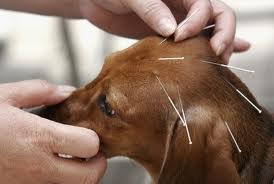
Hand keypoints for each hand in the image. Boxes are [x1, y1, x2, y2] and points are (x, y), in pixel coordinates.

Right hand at [0, 80, 105, 183]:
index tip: (88, 132)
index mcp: (37, 137)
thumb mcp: (4, 96)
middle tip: (89, 153)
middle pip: (89, 177)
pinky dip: (60, 181)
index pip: (89, 146)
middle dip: (96, 165)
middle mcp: (37, 166)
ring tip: (72, 159)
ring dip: (79, 175)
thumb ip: (41, 92)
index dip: (94, 139)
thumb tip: (68, 92)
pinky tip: (50, 166)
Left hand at [79, 0, 249, 61]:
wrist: (95, 1)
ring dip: (220, 46)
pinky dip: (212, 45)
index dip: (198, 23)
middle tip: (216, 55)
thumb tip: (171, 30)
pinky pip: (193, 41)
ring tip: (221, 64)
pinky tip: (232, 52)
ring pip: (209, 31)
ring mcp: (178, 22)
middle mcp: (183, 6)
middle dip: (223, 35)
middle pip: (218, 16)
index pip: (205, 5)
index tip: (180, 37)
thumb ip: (151, 8)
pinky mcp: (168, 37)